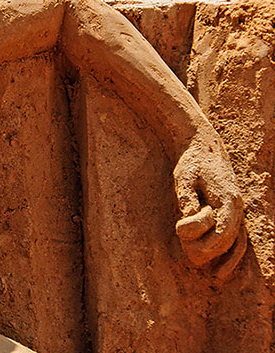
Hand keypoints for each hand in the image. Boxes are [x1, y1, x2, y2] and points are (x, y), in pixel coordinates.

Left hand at [173, 134, 245, 281]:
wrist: (203, 146)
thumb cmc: (191, 161)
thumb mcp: (184, 175)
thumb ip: (186, 195)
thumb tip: (188, 214)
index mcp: (228, 199)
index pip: (223, 231)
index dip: (204, 240)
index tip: (184, 236)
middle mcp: (237, 209)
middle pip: (228, 241)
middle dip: (207, 249)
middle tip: (186, 250)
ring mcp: (237, 212)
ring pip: (237, 245)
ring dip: (223, 259)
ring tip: (213, 276)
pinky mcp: (231, 214)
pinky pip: (238, 241)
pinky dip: (232, 257)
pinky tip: (222, 272)